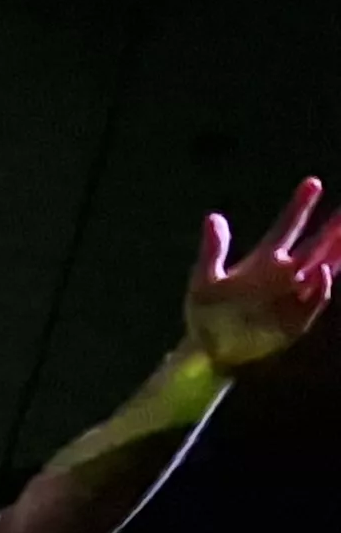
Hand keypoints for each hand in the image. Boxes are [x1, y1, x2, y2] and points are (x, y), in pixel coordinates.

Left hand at [184, 177, 340, 373]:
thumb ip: (213, 250)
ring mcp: (293, 295)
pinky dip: (320, 288)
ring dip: (337, 253)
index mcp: (263, 260)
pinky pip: (314, 300)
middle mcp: (284, 273)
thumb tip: (213, 217)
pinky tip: (322, 272)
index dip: (300, 206)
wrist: (209, 350)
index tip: (312, 182)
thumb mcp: (204, 279)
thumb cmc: (205, 313)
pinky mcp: (297, 318)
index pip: (287, 226)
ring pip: (324, 268)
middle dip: (333, 227)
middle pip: (315, 245)